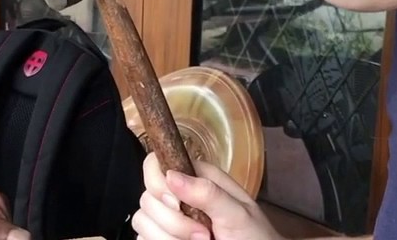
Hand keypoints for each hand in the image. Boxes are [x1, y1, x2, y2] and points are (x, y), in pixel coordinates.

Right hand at [131, 153, 282, 239]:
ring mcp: (169, 218)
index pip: (156, 163)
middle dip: (173, 222)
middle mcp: (179, 194)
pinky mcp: (163, 237)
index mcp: (196, 177)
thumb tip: (172, 176)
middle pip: (147, 197)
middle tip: (204, 234)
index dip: (158, 183)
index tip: (176, 203)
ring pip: (142, 220)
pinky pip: (143, 237)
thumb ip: (207, 193)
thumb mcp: (238, 213)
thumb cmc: (255, 237)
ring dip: (168, 237)